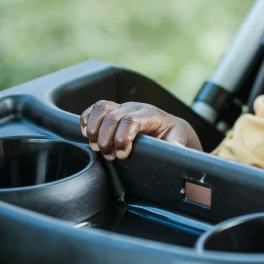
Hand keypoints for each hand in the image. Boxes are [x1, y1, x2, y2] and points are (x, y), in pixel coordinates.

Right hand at [80, 100, 201, 159]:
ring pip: (101, 108)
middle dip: (106, 139)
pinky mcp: (113, 110)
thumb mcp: (177, 141)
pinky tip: (87, 135)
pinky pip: (94, 109)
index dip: (122, 138)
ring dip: (93, 129)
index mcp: (151, 114)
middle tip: (110, 156)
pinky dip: (86, 120)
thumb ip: (175, 147)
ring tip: (96, 147)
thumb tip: (175, 151)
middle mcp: (135, 107)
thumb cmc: (172, 136)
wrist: (169, 128)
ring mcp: (122, 107)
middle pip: (112, 117)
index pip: (131, 120)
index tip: (122, 155)